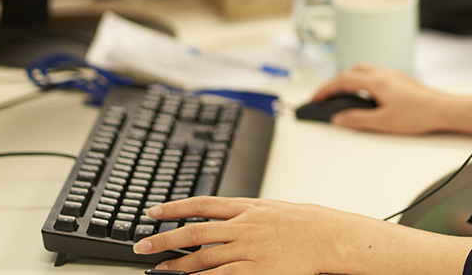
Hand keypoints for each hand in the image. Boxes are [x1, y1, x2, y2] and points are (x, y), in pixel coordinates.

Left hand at [133, 196, 341, 274]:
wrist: (328, 237)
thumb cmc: (303, 223)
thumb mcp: (270, 208)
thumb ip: (243, 212)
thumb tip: (217, 216)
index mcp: (246, 207)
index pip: (202, 204)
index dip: (174, 208)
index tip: (153, 213)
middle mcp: (244, 226)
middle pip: (195, 233)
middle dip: (165, 240)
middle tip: (143, 247)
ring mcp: (249, 249)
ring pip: (204, 258)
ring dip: (179, 266)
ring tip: (160, 270)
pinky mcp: (257, 270)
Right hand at [309, 63, 449, 133]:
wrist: (442, 110)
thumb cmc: (418, 115)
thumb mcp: (383, 122)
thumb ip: (358, 120)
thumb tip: (340, 119)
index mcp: (377, 81)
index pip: (344, 80)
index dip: (327, 88)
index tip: (316, 98)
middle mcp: (384, 73)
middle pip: (352, 71)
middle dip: (336, 82)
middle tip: (327, 95)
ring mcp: (394, 75)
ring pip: (365, 71)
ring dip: (350, 79)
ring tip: (343, 95)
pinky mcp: (401, 80)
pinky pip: (375, 75)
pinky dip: (363, 82)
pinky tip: (366, 95)